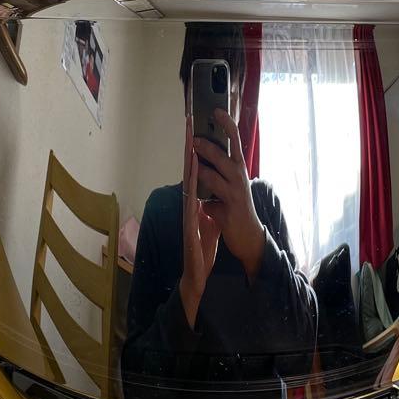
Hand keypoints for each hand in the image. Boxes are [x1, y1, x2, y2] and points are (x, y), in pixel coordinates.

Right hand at [179, 116, 220, 326]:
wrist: (197, 276)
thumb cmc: (203, 249)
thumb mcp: (210, 222)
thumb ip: (209, 205)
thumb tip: (210, 191)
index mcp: (196, 202)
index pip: (196, 171)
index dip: (196, 150)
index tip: (198, 128)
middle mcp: (189, 204)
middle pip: (189, 171)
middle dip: (191, 146)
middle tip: (191, 121)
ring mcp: (188, 215)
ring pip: (188, 183)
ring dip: (188, 161)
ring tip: (191, 138)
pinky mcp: (189, 227)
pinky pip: (190, 203)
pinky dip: (191, 187)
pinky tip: (191, 174)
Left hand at [193, 109, 265, 282]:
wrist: (249, 237)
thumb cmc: (236, 208)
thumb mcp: (229, 186)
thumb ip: (216, 173)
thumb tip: (197, 161)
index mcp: (239, 168)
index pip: (235, 142)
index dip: (227, 125)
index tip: (216, 111)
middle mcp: (240, 177)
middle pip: (224, 157)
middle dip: (208, 147)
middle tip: (194, 139)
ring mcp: (236, 193)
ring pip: (216, 177)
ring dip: (201, 169)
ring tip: (190, 161)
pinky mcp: (231, 210)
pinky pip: (212, 201)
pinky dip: (203, 199)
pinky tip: (199, 200)